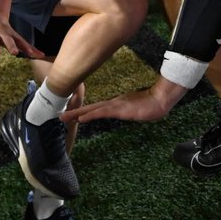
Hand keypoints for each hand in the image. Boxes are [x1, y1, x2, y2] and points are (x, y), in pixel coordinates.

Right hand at [0, 8, 45, 57]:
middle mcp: (1, 31)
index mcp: (10, 34)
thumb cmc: (5, 30)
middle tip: (15, 53)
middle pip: (7, 39)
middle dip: (11, 45)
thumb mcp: (16, 37)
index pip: (20, 41)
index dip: (26, 47)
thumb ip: (28, 47)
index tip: (33, 54)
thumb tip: (43, 55)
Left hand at [61, 77, 186, 123]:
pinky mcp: (120, 109)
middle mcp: (113, 104)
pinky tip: (81, 118)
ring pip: (93, 110)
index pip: (96, 108)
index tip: (71, 115)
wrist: (161, 100)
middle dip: (75, 112)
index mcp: (116, 104)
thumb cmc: (151, 105)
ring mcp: (116, 105)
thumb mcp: (137, 109)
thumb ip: (130, 110)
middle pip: (91, 108)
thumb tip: (127, 112)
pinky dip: (90, 115)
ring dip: (78, 114)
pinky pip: (102, 113)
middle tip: (60, 116)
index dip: (83, 111)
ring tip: (64, 118)